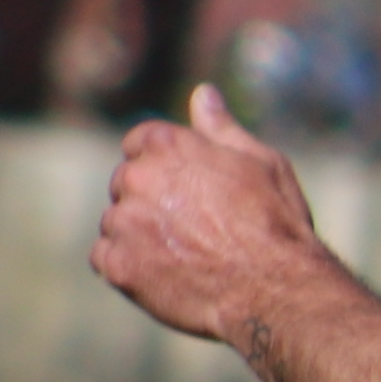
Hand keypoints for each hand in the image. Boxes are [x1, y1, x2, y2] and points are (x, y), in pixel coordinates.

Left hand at [90, 86, 326, 348]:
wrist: (272, 288)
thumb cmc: (275, 223)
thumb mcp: (261, 162)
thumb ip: (221, 128)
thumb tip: (202, 94)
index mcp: (166, 144)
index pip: (139, 144)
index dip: (163, 167)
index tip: (186, 191)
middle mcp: (137, 177)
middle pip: (125, 183)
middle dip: (149, 201)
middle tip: (192, 229)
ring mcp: (123, 222)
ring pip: (116, 222)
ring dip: (138, 235)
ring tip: (183, 256)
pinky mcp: (117, 265)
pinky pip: (105, 258)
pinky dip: (127, 265)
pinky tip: (163, 274)